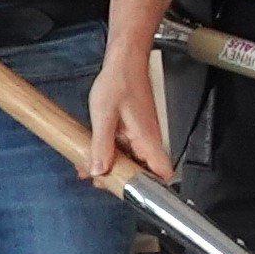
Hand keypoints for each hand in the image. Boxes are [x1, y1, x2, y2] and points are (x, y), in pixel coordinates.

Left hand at [86, 35, 175, 184]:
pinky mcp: (135, 130)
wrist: (124, 61)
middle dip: (123, 180)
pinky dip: (112, 154)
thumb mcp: (103, 115)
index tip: (129, 192)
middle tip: (100, 181)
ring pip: (133, 161)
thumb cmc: (119, 82)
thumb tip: (99, 170)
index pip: (163, 172)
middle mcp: (149, 139)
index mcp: (147, 139)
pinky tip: (94, 154)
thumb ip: (101, 145)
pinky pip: (127, 149)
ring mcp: (143, 135)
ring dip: (114, 167)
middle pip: (145, 171)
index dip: (151, 188)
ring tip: (91, 170)